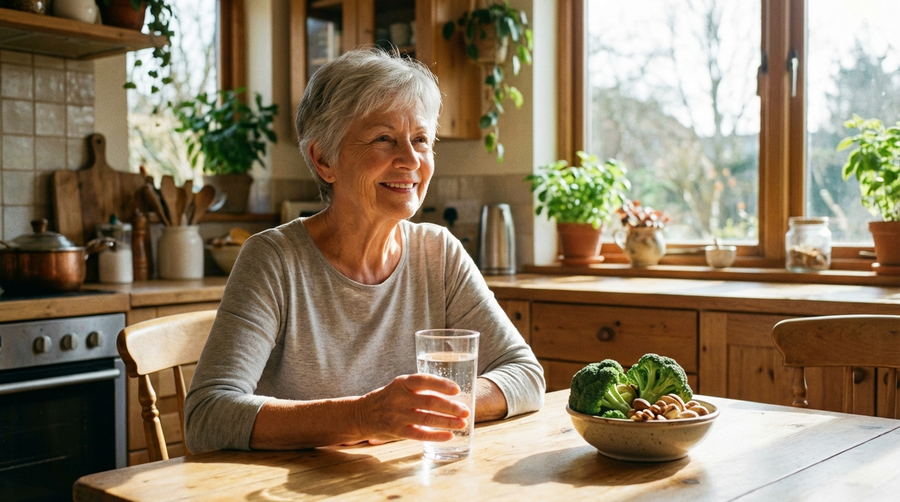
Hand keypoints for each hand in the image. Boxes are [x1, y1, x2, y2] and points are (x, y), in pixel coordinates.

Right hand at [354, 373, 469, 442]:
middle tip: (466, 411)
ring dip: (447, 422)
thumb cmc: (388, 399)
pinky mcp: (396, 431)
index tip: (457, 390)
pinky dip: (436, 436)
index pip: (424, 380)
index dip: (441, 385)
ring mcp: (397, 415)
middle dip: (450, 407)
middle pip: (429, 401)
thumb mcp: (399, 386)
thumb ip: (420, 388)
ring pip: (427, 419)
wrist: (361, 414)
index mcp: (402, 383)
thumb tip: (451, 395)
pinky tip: (449, 436)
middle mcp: (399, 398)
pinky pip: (419, 434)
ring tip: (462, 424)